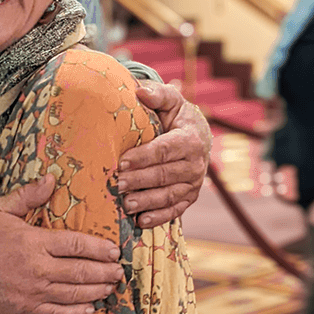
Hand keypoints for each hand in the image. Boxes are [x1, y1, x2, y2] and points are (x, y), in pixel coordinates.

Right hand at [0, 175, 122, 313]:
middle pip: (82, 271)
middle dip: (105, 271)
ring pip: (75, 293)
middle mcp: (39, 269)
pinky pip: (59, 313)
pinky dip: (77, 312)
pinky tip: (89, 309)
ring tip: (110, 287)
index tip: (114, 250)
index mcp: (35, 242)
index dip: (99, 248)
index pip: (76, 244)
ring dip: (97, 290)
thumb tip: (51, 179)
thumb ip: (27, 195)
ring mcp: (34, 292)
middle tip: (119, 270)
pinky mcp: (27, 309)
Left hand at [118, 81, 211, 227]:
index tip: (121, 161)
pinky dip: (159, 217)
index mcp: (190, 139)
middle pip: (165, 175)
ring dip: (147, 202)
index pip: (164, 150)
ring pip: (169, 195)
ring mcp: (194, 183)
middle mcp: (196, 163)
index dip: (143, 157)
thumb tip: (140, 91)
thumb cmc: (175, 114)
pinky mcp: (190, 196)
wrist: (195, 132)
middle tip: (117, 184)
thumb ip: (157, 94)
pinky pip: (176, 210)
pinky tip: (141, 221)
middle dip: (140, 180)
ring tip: (125, 204)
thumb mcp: (170, 99)